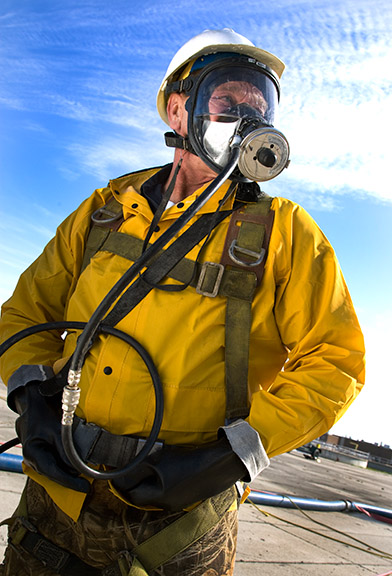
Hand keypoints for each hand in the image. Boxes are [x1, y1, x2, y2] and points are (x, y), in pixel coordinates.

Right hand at [14, 382, 89, 492]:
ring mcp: (37, 457)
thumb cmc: (43, 413)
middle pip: (55, 473)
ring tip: (85, 475)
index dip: (70, 482)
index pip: (54, 473)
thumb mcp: (56, 429)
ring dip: (69, 470)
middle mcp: (33, 459)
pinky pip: (56, 462)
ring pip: (56, 469)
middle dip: (71, 477)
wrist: (34, 402)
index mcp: (33, 453)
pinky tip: (77, 464)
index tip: (84, 488)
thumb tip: (80, 463)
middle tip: (87, 484)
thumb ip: (67, 447)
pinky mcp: (43, 453)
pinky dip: (66, 463)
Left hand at [112, 437, 246, 510]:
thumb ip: (137, 466)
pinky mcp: (184, 495)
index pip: (131, 494)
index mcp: (159, 497)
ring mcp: (176, 501)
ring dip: (145, 483)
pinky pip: (164, 492)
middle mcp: (166, 503)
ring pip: (152, 494)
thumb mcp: (159, 461)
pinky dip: (158, 483)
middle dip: (131, 483)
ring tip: (142, 468)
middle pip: (141, 497)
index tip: (113, 470)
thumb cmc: (189, 462)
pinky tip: (161, 470)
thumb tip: (119, 467)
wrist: (217, 464)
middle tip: (124, 469)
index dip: (120, 482)